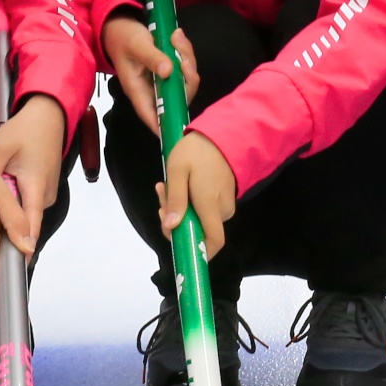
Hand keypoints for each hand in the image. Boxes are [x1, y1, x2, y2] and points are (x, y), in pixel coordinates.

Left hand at [0, 94, 66, 245]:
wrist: (49, 117)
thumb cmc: (25, 130)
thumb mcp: (0, 148)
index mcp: (35, 185)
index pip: (29, 224)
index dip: (20, 246)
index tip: (10, 265)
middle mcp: (46, 194)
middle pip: (25, 223)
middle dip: (7, 228)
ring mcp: (48, 194)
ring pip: (26, 215)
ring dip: (10, 214)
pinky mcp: (45, 191)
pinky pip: (29, 206)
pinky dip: (17, 205)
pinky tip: (4, 196)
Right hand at [103, 14, 199, 135]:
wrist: (121, 27)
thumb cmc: (123, 39)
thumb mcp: (136, 45)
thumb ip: (151, 57)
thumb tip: (168, 71)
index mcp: (139, 91)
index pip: (153, 115)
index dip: (167, 125)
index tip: (181, 128)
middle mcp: (153, 90)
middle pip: (178, 98)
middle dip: (187, 79)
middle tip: (184, 58)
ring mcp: (163, 81)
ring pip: (185, 81)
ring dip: (187, 60)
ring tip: (176, 38)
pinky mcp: (171, 71)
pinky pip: (185, 68)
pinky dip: (186, 53)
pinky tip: (177, 38)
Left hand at [159, 130, 237, 261]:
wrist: (220, 134)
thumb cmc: (196, 151)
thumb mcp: (178, 171)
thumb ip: (175, 200)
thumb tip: (171, 227)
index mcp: (210, 205)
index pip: (214, 241)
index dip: (199, 251)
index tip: (176, 241)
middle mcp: (221, 209)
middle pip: (197, 229)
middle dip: (174, 219)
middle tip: (161, 194)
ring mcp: (224, 204)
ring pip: (198, 219)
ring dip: (178, 209)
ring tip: (166, 186)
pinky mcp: (223, 198)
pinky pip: (204, 209)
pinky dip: (188, 203)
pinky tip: (177, 185)